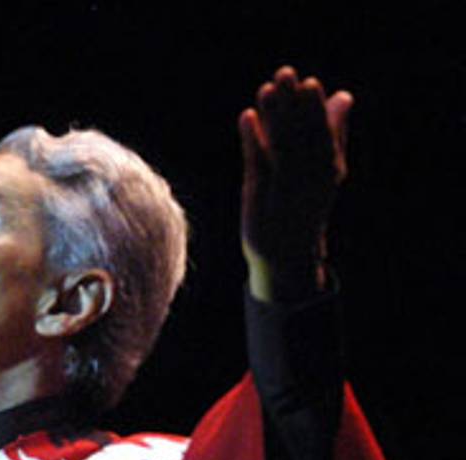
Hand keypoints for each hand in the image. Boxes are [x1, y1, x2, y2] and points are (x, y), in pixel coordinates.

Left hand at [239, 66, 350, 300]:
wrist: (288, 255)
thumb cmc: (306, 204)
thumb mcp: (326, 169)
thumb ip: (334, 132)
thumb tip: (344, 96)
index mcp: (329, 169)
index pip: (323, 133)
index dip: (315, 109)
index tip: (310, 82)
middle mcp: (310, 180)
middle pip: (301, 136)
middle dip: (293, 105)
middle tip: (285, 74)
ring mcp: (284, 190)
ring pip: (279, 148)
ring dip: (273, 117)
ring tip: (265, 89)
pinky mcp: (258, 199)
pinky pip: (256, 165)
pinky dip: (252, 140)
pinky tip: (246, 115)